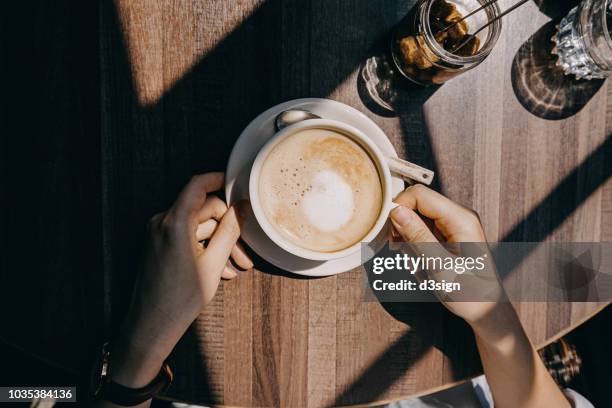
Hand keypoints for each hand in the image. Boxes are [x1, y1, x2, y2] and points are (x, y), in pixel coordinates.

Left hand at [109, 173, 252, 388]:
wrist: (151, 325)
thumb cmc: (181, 298)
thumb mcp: (213, 263)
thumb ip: (229, 231)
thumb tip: (242, 207)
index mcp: (174, 222)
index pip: (197, 185)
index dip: (218, 179)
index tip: (235, 182)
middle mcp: (162, 222)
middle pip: (202, 210)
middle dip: (227, 228)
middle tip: (245, 253)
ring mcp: (157, 234)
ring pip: (197, 227)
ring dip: (218, 242)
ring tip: (236, 266)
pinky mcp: (157, 245)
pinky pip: (186, 237)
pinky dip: (204, 248)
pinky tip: (221, 270)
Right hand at [390, 184, 502, 324]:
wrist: (486, 310)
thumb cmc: (470, 292)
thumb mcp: (439, 266)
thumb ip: (417, 236)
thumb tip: (396, 211)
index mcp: (461, 219)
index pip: (419, 195)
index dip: (399, 208)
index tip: (391, 233)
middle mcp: (458, 216)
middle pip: (416, 205)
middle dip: (403, 227)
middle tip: (402, 252)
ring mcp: (453, 225)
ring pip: (416, 219)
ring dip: (408, 240)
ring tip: (417, 264)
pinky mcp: (448, 234)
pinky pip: (422, 231)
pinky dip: (415, 247)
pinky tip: (421, 264)